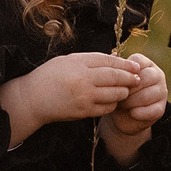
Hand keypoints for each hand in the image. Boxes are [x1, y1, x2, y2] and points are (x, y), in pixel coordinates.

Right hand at [0, 52, 139, 147]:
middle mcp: (83, 79)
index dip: (124, 63)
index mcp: (78, 63)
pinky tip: (112, 100)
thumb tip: (115, 59)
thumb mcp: (68, 61)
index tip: (135, 65)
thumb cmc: (50, 76)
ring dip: (123, 92)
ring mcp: (84, 96)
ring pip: (115, 94)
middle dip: (129, 78)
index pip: (109, 61)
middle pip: (115, 77)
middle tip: (137, 78)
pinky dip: (113, 103)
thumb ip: (90, 60)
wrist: (32, 99)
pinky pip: (107, 108)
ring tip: (125, 89)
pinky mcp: (84, 111)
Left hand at [100, 53, 168, 161]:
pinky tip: (131, 113)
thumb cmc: (113, 94)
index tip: (114, 83)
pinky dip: (141, 112)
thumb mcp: (111, 82)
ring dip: (134, 100)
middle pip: (147, 78)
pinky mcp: (161, 108)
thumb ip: (113, 71)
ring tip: (123, 105)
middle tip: (118, 96)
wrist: (120, 117)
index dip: (125, 75)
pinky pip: (154, 109)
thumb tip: (110, 58)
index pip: (137, 64)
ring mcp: (161, 92)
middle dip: (131, 88)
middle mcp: (156, 75)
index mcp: (143, 64)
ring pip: (151, 93)